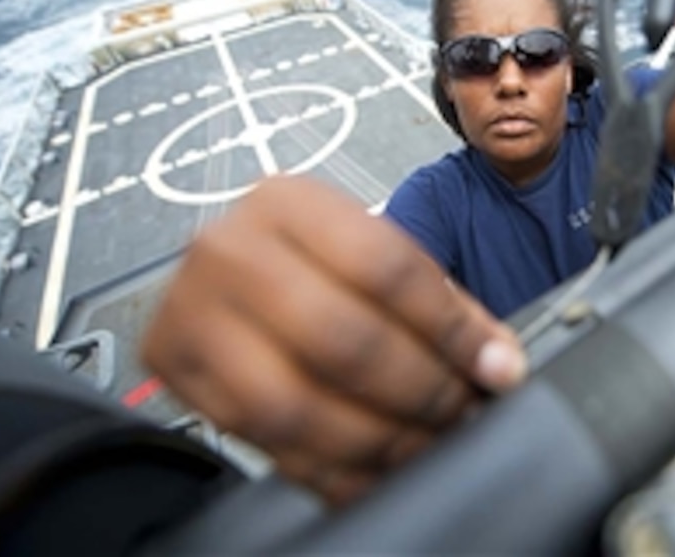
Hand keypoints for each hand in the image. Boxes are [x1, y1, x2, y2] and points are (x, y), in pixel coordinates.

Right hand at [141, 176, 526, 504]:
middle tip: (460, 411)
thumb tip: (498, 363)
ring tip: (424, 443)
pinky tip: (376, 469)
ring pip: (299, 406)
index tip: (497, 366)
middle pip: (343, 340)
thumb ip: (437, 305)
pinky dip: (334, 470)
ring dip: (379, 439)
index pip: (386, 267)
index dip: (452, 328)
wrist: (220, 269)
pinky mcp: (176, 371)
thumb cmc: (303, 259)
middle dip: (420, 391)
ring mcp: (191, 313)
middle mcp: (230, 250)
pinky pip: (266, 445)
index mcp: (288, 203)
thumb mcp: (367, 252)